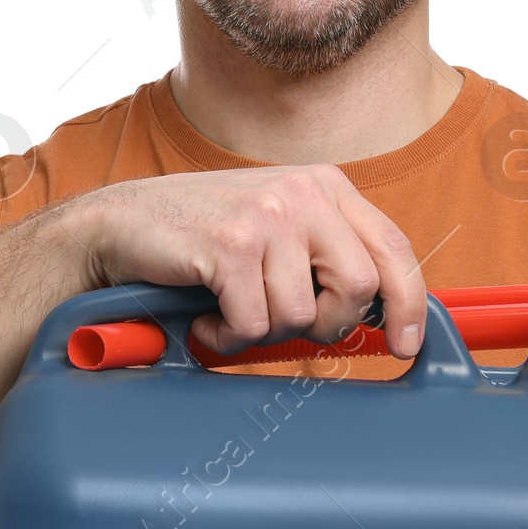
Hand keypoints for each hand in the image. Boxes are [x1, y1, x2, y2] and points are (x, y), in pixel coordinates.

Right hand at [61, 164, 427, 358]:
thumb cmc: (197, 237)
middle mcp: (303, 192)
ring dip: (264, 330)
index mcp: (324, 185)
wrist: (117, 226)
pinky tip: (206, 316)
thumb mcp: (276, 229)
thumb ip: (324, 255)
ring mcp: (268, 215)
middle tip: (284, 323)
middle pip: (360, 287)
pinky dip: (229, 335)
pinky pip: (256, 323)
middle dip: (327, 325)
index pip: (394, 247)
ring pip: (303, 314)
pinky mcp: (232, 244)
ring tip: (230, 309)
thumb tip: (377, 314)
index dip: (410, 303)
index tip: (406, 343)